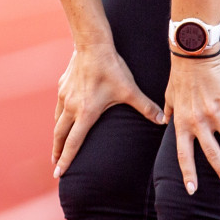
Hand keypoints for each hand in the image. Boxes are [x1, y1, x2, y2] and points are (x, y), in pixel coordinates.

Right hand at [52, 45, 165, 177]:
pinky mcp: (62, 86)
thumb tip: (164, 121)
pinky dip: (59, 116)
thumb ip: (146, 107)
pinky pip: (59, 105)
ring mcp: (64, 96)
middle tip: (55, 165)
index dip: (67, 160)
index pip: (74, 143)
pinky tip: (61, 117)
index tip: (60, 174)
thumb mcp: (130, 90)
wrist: (92, 45)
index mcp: (86, 113)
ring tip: (57, 145)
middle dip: (58, 152)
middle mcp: (71, 107)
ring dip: (57, 136)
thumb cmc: (112, 68)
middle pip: (60, 136)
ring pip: (57, 121)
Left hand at [164, 55, 219, 194]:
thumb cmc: (179, 76)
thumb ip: (168, 112)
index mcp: (183, 123)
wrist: (192, 54)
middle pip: (212, 153)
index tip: (192, 191)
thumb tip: (163, 121)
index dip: (188, 173)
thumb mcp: (169, 97)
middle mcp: (200, 121)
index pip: (184, 154)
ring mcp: (216, 111)